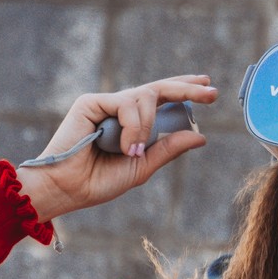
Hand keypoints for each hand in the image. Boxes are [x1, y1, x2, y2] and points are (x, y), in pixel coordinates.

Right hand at [15, 75, 217, 221]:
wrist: (66, 189)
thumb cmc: (97, 182)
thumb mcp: (141, 167)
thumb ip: (167, 149)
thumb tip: (200, 135)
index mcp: (129, 124)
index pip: (159, 101)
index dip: (183, 91)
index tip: (207, 89)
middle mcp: (117, 110)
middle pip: (157, 89)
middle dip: (185, 89)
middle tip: (210, 92)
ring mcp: (104, 104)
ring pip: (145, 97)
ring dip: (147, 127)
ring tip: (133, 153)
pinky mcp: (91, 102)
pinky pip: (126, 104)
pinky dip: (133, 126)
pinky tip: (124, 147)